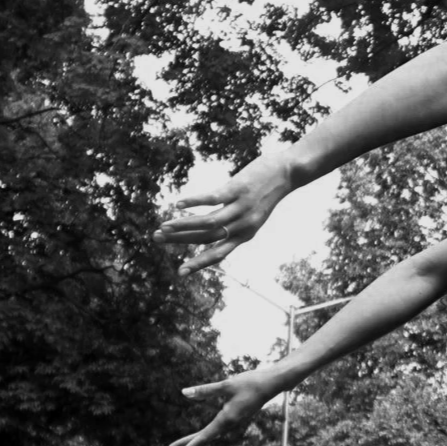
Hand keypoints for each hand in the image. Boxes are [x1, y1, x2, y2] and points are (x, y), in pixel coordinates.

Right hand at [154, 155, 295, 274]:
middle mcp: (243, 225)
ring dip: (183, 226)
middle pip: (206, 238)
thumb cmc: (268, 191)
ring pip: (208, 223)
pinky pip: (212, 198)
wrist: (290, 172)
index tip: (181, 273)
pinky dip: (194, 202)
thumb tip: (213, 224)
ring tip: (162, 227)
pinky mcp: (237, 189)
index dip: (199, 263)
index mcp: (245, 234)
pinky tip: (178, 204)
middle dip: (180, 240)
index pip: (218, 253)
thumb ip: (234, 220)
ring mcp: (240, 207)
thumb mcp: (254, 213)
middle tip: (156, 239)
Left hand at [167, 367, 285, 445]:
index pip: (204, 436)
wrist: (272, 384)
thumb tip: (184, 393)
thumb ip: (205, 390)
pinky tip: (199, 436)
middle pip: (204, 438)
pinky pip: (215, 430)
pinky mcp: (234, 418)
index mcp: (227, 419)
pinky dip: (204, 435)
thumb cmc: (251, 383)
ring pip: (209, 435)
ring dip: (194, 441)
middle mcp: (229, 424)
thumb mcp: (226, 385)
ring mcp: (232, 422)